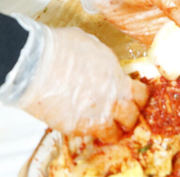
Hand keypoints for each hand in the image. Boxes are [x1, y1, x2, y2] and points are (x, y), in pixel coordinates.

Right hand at [17, 23, 148, 139]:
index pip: (141, 94)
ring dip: (112, 131)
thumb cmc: (61, 48)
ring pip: (113, 133)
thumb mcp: (92, 45)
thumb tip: (101, 63)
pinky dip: (88, 131)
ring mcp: (95, 116)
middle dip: (129, 117)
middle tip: (124, 117)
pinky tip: (84, 124)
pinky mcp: (76, 128)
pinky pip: (88, 134)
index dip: (140, 97)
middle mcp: (111, 98)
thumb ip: (102, 60)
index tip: (136, 98)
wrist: (38, 64)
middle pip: (132, 116)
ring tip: (108, 128)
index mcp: (117, 76)